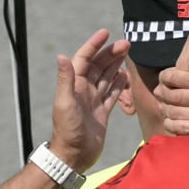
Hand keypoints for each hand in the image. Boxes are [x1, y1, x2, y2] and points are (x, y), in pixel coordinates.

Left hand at [48, 29, 130, 170]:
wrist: (74, 155)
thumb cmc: (67, 130)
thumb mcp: (65, 103)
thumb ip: (65, 80)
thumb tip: (61, 56)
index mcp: (75, 85)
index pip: (85, 59)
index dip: (94, 45)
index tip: (105, 33)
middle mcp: (84, 90)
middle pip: (99, 66)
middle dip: (111, 53)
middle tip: (126, 44)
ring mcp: (94, 100)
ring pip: (106, 77)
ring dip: (116, 64)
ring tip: (127, 53)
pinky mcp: (102, 111)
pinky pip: (112, 93)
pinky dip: (118, 83)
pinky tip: (125, 76)